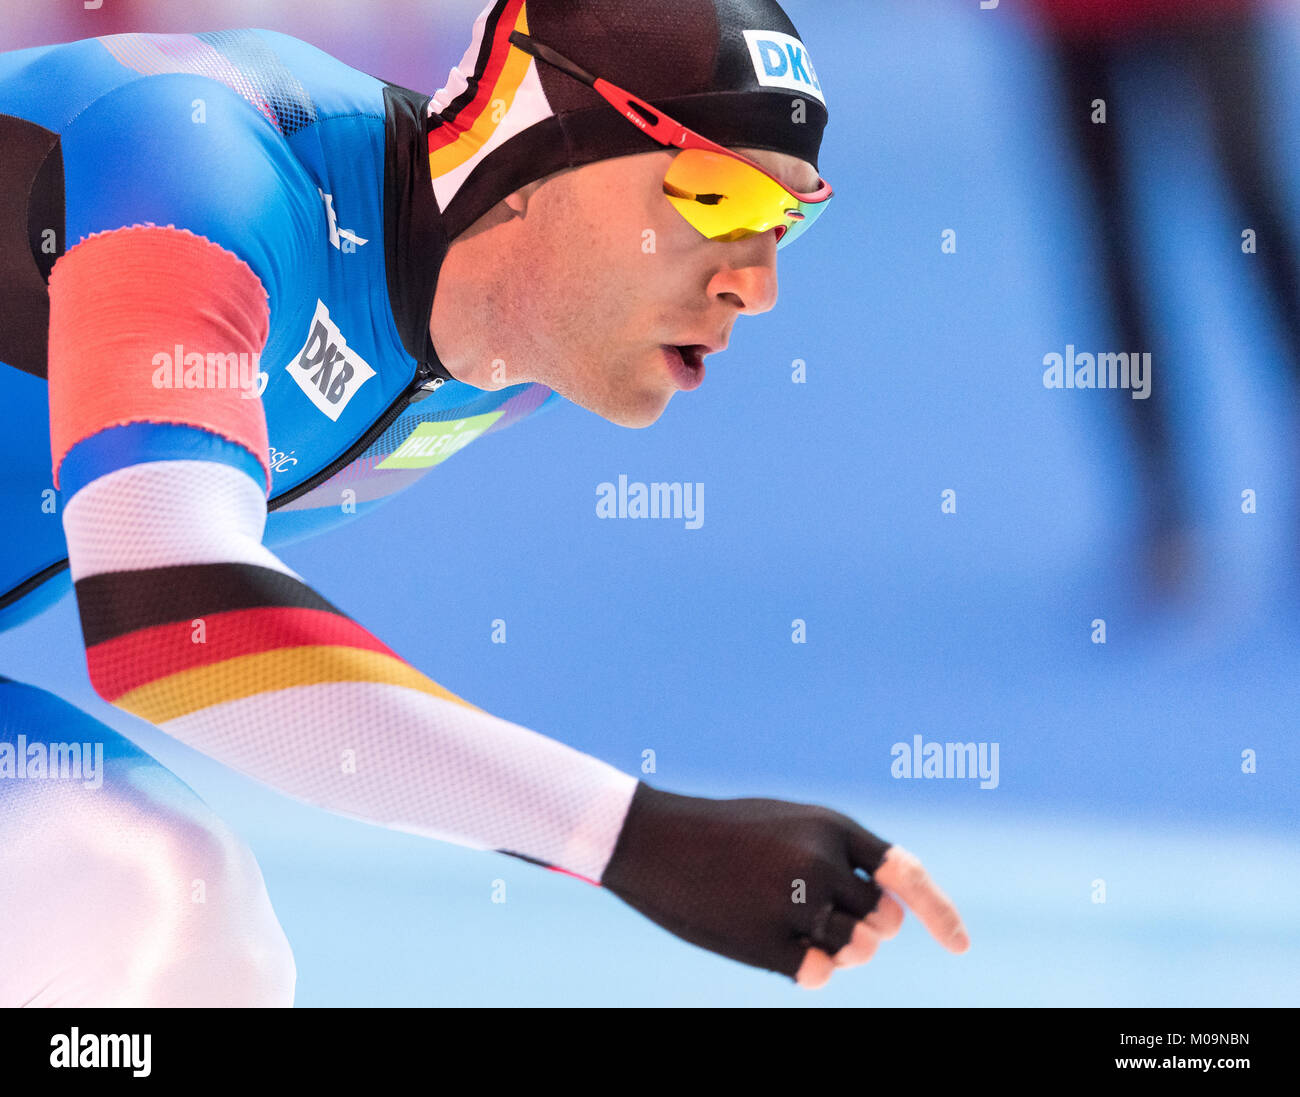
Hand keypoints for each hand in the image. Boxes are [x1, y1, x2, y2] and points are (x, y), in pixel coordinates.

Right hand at [599, 783, 969, 984]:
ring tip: (784, 920)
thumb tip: (885, 923)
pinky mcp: (766, 941)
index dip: (939, 911)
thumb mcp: (789, 826)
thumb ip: (839, 862)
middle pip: (881, 921)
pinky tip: (768, 941)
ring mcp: (793, 903)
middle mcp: (820, 862)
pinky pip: (816, 973)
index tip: (961, 945)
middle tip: (818, 913)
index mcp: (830, 826)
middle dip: (862, 925)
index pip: (904, 874)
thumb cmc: (726, 833)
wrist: (655, 840)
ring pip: (853, 950)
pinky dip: (805, 967)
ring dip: (831, 947)